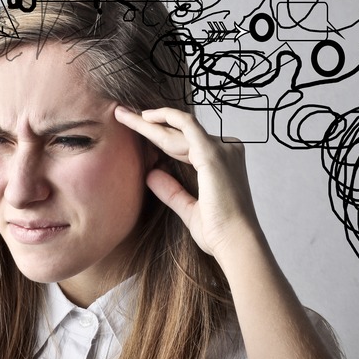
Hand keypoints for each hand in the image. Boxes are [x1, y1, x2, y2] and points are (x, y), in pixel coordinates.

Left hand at [114, 106, 263, 262]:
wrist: (236, 243)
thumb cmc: (219, 232)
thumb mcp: (190, 208)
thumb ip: (172, 191)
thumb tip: (152, 174)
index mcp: (224, 161)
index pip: (187, 143)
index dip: (160, 137)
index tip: (137, 132)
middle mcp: (226, 149)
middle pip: (180, 133)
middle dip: (149, 125)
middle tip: (122, 115)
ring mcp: (222, 148)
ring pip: (178, 129)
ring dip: (147, 122)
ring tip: (122, 115)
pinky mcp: (212, 152)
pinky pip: (186, 124)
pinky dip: (166, 116)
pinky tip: (145, 116)